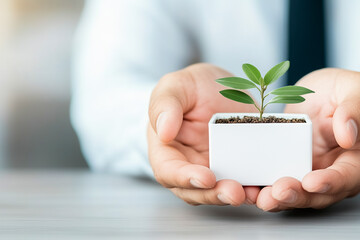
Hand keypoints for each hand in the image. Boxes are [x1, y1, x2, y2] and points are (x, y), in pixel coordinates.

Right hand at [148, 63, 259, 205]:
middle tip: (234, 192)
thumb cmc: (189, 87)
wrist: (217, 86)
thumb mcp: (174, 87)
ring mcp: (214, 168)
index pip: (169, 172)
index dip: (185, 178)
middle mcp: (188, 166)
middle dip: (214, 195)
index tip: (205, 177)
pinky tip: (266, 186)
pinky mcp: (236, 166)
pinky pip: (244, 182)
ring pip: (220, 192)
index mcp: (167, 150)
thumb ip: (165, 106)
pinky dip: (254, 187)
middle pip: (196, 191)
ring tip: (253, 194)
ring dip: (236, 196)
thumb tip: (164, 133)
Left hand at [256, 68, 359, 210]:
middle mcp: (332, 168)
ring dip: (277, 198)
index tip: (311, 182)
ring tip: (262, 197)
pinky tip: (250, 187)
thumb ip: (353, 110)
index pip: (346, 176)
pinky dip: (262, 185)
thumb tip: (348, 135)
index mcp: (354, 157)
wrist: (319, 91)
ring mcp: (307, 168)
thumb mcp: (353, 91)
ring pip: (295, 191)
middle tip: (278, 192)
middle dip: (297, 196)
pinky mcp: (286, 164)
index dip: (330, 182)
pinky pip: (274, 178)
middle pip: (318, 193)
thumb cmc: (342, 90)